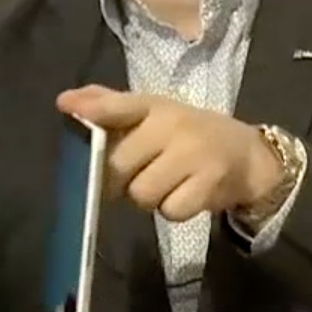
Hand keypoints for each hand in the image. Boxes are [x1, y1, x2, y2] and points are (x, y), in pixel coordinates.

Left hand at [57, 85, 280, 221]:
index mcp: (153, 106)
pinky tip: (186, 194)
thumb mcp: (152, 114)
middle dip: (119, 180)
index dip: (94, 110)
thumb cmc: (186, 136)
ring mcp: (193, 153)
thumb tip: (65, 102)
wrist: (246, 156)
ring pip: (142, 193)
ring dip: (149, 197)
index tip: (67, 108)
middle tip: (139, 173)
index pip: (120, 105)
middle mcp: (172, 124)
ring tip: (166, 184)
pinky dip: (173, 209)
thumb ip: (109, 107)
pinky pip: (170, 210)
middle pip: (118, 165)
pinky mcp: (210, 182)